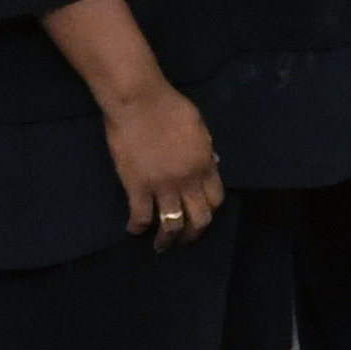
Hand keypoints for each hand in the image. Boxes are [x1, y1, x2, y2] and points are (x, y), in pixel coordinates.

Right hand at [101, 84, 225, 248]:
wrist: (139, 103)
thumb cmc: (170, 108)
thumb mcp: (199, 128)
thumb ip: (205, 150)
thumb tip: (210, 164)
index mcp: (205, 165)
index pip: (215, 198)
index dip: (210, 210)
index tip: (202, 214)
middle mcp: (188, 181)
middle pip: (199, 218)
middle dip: (194, 233)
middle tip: (185, 240)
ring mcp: (162, 186)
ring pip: (171, 224)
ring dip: (167, 239)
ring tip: (162, 246)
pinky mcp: (136, 187)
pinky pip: (141, 215)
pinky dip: (137, 227)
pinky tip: (134, 230)